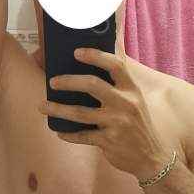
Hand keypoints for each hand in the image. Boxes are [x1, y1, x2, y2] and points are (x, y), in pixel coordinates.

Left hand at [38, 47, 171, 180]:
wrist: (152, 156)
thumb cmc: (138, 122)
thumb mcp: (135, 97)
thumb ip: (121, 73)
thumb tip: (113, 36)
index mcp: (131, 89)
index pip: (115, 65)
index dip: (95, 55)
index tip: (76, 52)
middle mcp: (125, 104)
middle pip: (93, 85)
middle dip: (68, 81)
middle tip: (52, 81)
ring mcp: (116, 123)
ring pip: (80, 113)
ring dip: (57, 109)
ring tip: (42, 106)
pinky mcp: (109, 142)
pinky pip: (82, 136)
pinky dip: (69, 134)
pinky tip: (59, 131)